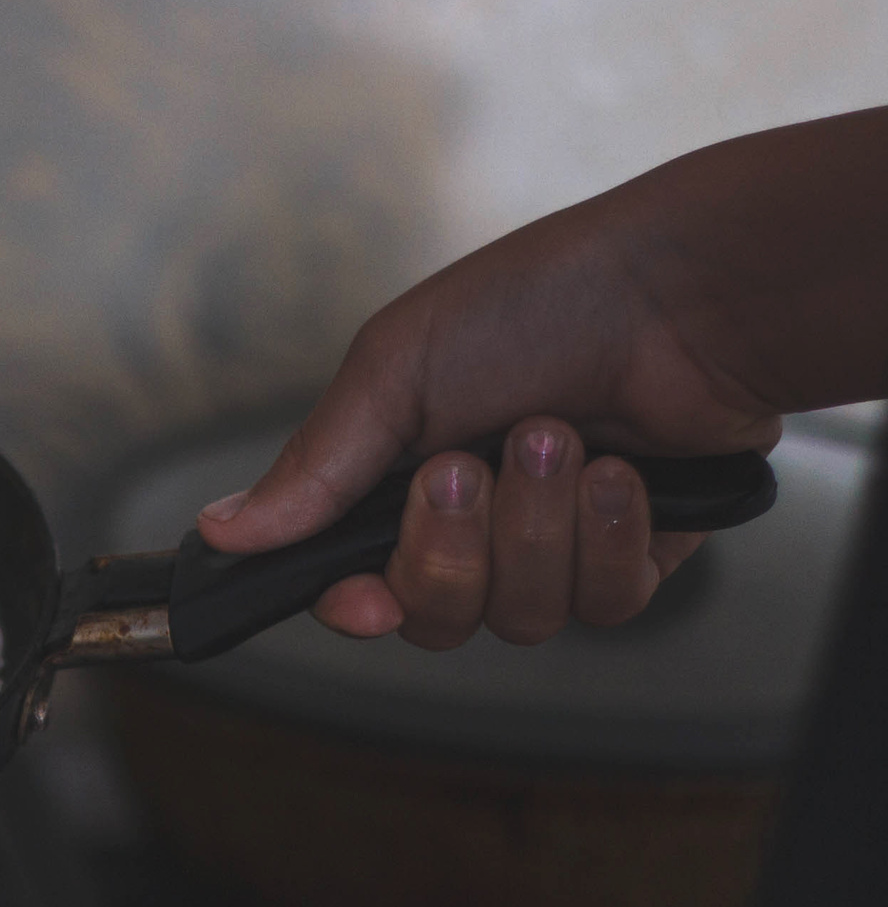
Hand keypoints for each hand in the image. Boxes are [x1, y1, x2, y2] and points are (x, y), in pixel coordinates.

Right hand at [188, 125, 860, 646]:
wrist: (685, 290)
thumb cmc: (542, 301)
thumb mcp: (395, 371)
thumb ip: (312, 468)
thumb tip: (221, 528)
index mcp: (403, 481)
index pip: (358, 586)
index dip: (359, 604)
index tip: (365, 595)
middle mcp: (477, 525)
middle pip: (434, 616)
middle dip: (451, 547)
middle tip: (468, 464)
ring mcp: (555, 548)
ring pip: (520, 616)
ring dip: (537, 525)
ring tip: (560, 439)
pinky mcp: (635, 558)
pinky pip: (604, 605)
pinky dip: (607, 535)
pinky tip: (621, 471)